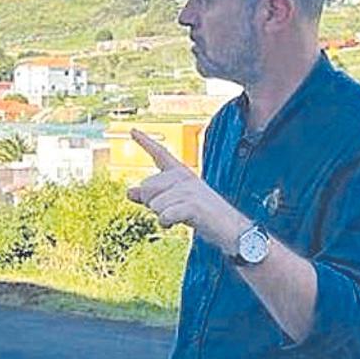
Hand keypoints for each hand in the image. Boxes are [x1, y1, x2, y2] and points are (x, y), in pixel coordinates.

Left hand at [126, 129, 248, 253]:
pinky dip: (167, 222)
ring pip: (153, 204)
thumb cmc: (203, 215)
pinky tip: (177, 223)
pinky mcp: (192, 204)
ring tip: (180, 216)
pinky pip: (164, 215)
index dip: (145, 142)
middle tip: (173, 210)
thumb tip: (129, 191)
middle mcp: (183, 177)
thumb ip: (151, 196)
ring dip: (162, 216)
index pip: (160, 154)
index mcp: (180, 173)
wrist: (230, 228)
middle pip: (146, 187)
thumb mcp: (174, 202)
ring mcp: (188, 189)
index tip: (133, 130)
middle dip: (152, 204)